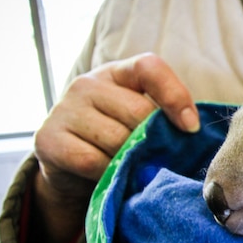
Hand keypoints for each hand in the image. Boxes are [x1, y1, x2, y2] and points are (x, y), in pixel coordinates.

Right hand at [30, 53, 198, 242]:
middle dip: (154, 141)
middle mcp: (88, 83)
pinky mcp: (48, 139)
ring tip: (133, 167)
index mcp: (119, 71)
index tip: (191, 128)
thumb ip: (165, 117)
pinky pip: (92, 161)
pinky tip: (110, 175)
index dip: (175, 95)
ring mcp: (64, 109)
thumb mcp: (143, 119)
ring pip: (116, 139)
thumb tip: (194, 132)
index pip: (150, 67)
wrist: (70, 167)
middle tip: (158, 159)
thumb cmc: (120, 138)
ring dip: (131, 160)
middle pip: (138, 112)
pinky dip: (108, 173)